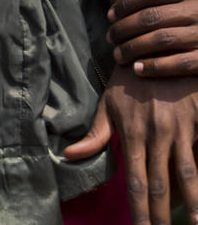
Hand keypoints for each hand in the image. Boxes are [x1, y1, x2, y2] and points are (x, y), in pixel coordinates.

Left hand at [64, 65, 197, 224]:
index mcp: (132, 134)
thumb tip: (70, 155)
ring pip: (189, 174)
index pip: (135, 181)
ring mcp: (180, 128)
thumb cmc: (129, 81)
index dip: (139, 209)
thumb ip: (95, 135)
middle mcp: (157, 135)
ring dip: (194, 204)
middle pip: (162, 185)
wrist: (156, 47)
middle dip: (162, 215)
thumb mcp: (108, 104)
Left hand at [108, 0, 197, 76]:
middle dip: (124, 28)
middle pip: (151, 17)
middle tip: (109, 39)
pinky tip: (137, 69)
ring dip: (133, 48)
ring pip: (161, 40)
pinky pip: (181, 63)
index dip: (126, 4)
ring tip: (118, 56)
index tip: (109, 16)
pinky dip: (156, 66)